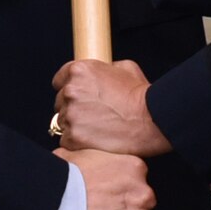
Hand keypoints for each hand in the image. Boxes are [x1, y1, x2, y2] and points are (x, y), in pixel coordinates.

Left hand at [53, 58, 169, 157]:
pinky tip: (94, 139)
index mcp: (79, 70)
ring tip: (96, 128)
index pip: (59, 80)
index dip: (69, 88)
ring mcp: (70, 115)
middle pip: (60, 102)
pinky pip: (66, 140)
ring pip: (62, 122)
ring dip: (75, 125)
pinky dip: (77, 142)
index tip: (78, 96)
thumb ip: (106, 68)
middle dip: (73, 107)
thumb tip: (103, 71)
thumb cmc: (141, 95)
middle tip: (93, 114)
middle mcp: (71, 91)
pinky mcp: (73, 137)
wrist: (151, 120)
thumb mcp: (125, 68)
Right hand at [58, 146, 154, 209]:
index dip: (119, 195)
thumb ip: (90, 158)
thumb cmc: (61, 181)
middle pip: (139, 209)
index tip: (106, 202)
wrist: (53, 206)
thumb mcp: (75, 154)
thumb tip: (80, 162)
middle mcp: (142, 194)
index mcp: (133, 169)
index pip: (136, 185)